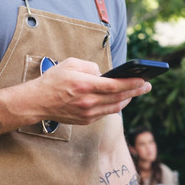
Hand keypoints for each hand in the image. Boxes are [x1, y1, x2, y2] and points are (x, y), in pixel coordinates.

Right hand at [31, 57, 150, 124]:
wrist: (37, 102)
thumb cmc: (53, 80)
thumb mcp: (70, 64)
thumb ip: (90, 66)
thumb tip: (103, 73)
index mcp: (85, 85)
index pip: (115, 85)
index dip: (132, 83)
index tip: (143, 79)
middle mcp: (88, 102)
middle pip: (119, 98)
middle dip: (136, 91)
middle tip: (147, 85)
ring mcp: (87, 113)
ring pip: (115, 107)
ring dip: (127, 99)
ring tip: (136, 92)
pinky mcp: (85, 120)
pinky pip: (105, 113)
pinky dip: (115, 105)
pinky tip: (119, 99)